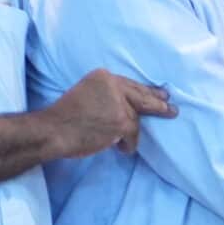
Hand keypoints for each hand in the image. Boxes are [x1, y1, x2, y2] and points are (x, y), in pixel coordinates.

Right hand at [43, 70, 174, 156]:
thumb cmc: (64, 117)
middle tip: (171, 109)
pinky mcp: (122, 122)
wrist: (52, 131)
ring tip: (125, 141)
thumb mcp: (86, 94)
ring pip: (136, 119)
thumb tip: (130, 104)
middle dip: (158, 103)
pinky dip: (128, 144)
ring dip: (130, 132)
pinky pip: (133, 135)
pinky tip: (121, 148)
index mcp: (103, 76)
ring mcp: (119, 104)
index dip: (145, 90)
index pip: (130, 84)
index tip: (159, 94)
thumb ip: (107, 94)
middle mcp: (113, 86)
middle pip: (142, 96)